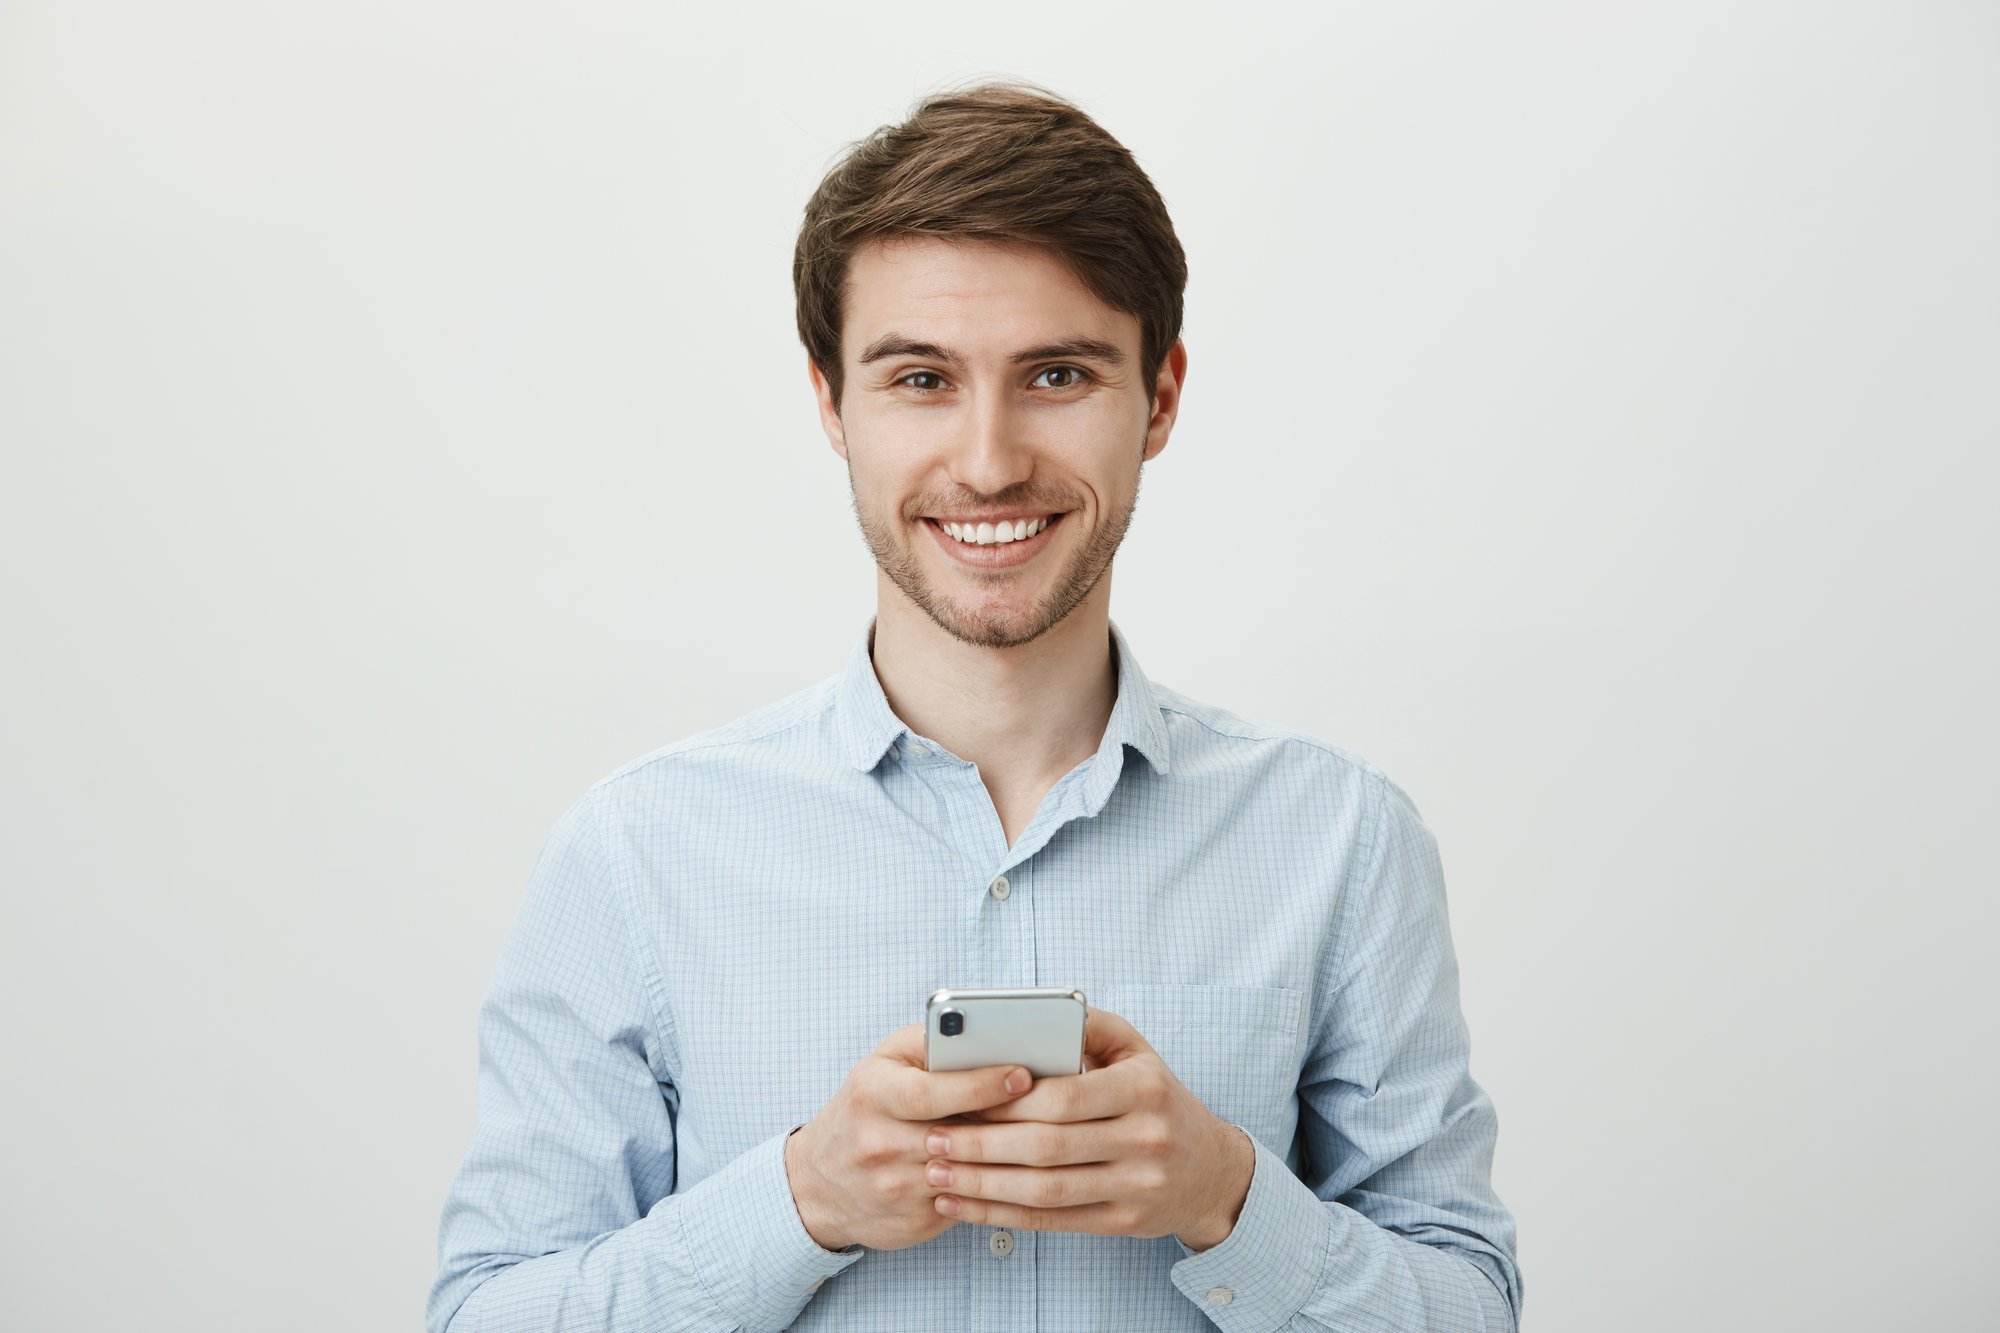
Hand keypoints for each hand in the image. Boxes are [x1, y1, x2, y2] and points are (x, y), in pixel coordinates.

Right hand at [785, 1023, 1031, 1252]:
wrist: (818, 1182)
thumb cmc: (864, 1108)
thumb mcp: (884, 1062)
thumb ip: (930, 1043)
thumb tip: (987, 1034)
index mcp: (874, 1094)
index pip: (933, 1091)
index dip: (981, 1084)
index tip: (1023, 1074)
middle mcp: (880, 1143)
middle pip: (959, 1135)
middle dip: (1011, 1119)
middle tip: (1058, 1103)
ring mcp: (897, 1187)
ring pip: (972, 1172)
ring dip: (1013, 1155)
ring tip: (1051, 1133)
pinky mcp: (915, 1221)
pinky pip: (970, 1202)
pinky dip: (1000, 1185)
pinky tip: (1025, 1169)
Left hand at [920, 1007, 1254, 1250]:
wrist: (1212, 1170)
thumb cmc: (1158, 1099)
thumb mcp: (1137, 1051)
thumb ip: (1088, 1026)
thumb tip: (1030, 1016)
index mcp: (1143, 1089)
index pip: (1063, 1097)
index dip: (1006, 1101)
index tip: (959, 1099)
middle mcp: (1145, 1139)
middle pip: (1048, 1147)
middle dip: (982, 1145)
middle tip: (932, 1139)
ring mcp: (1137, 1186)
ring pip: (1046, 1191)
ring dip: (983, 1186)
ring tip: (936, 1175)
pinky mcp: (1125, 1222)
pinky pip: (1053, 1222)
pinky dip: (1002, 1216)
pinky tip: (964, 1206)